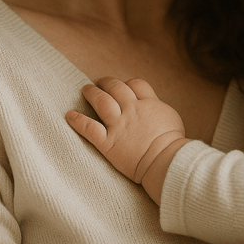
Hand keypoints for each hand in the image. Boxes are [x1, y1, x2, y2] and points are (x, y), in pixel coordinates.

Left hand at [67, 77, 185, 182]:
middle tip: (100, 82)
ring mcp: (118, 125)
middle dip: (107, 83)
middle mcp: (131, 110)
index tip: (123, 86)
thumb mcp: (171, 118)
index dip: (128, 83)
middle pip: (116, 88)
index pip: (135, 84)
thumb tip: (152, 107)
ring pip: (101, 101)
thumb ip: (157, 109)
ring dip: (92, 93)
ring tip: (86, 90)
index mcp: (148, 103)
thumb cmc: (173, 143)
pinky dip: (78, 120)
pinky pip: (89, 128)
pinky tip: (70, 115)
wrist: (166, 160)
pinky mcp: (108, 142)